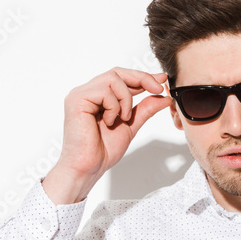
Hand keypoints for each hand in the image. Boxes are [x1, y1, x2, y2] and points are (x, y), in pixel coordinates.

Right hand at [46, 68, 170, 201]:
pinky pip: (104, 91)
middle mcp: (88, 91)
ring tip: (123, 118)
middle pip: (117, 72)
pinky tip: (109, 122)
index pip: (121, 77)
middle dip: (141, 78)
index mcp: (98, 96)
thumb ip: (144, 109)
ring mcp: (80, 94)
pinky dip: (114, 106)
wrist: (89, 167)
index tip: (161, 80)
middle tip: (157, 89)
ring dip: (126, 99)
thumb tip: (164, 97)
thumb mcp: (130, 125)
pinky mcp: (76, 99)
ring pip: (113, 79)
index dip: (142, 76)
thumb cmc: (103, 150)